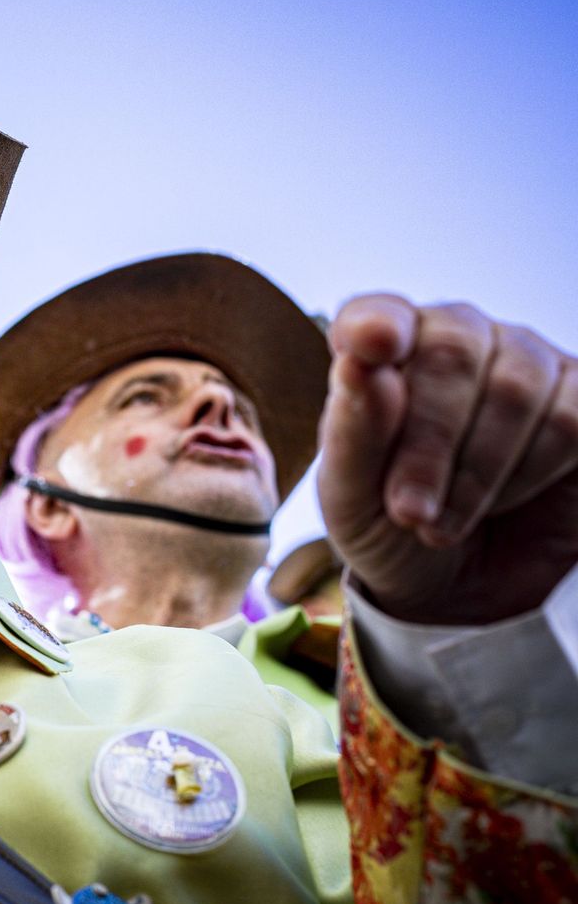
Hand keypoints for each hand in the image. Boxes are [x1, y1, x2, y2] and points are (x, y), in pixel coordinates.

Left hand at [318, 294, 577, 623]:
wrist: (452, 588)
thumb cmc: (385, 528)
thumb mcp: (349, 498)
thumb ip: (351, 432)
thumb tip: (359, 362)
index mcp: (378, 349)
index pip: (376, 315)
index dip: (376, 326)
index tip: (373, 347)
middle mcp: (455, 337)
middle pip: (454, 351)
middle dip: (430, 444)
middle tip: (410, 512)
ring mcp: (524, 361)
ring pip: (517, 389)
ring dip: (478, 473)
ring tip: (444, 522)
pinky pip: (571, 420)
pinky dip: (531, 472)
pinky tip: (503, 500)